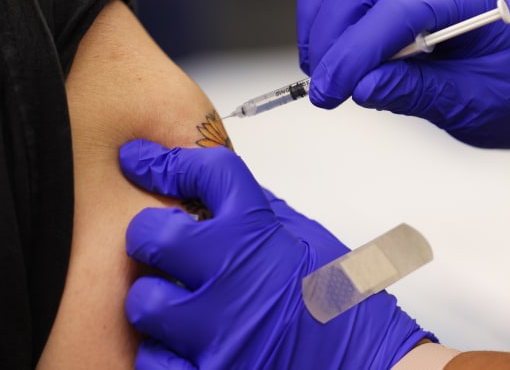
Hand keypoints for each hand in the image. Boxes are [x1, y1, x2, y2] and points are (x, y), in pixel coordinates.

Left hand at [120, 139, 431, 368]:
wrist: (370, 365)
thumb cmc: (343, 305)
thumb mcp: (307, 241)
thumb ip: (260, 212)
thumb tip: (215, 190)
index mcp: (263, 234)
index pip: (206, 174)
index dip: (164, 162)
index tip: (139, 159)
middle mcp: (236, 277)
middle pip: (151, 235)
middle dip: (150, 236)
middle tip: (161, 246)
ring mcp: (219, 332)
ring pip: (142, 302)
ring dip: (156, 302)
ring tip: (180, 307)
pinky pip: (151, 359)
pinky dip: (163, 353)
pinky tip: (185, 347)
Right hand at [297, 0, 509, 153]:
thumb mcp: (477, 105)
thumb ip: (418, 93)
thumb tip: (361, 87)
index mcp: (469, 1)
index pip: (395, 13)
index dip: (353, 53)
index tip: (329, 93)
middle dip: (328, 36)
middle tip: (324, 87)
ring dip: (318, 7)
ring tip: (318, 58)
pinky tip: (316, 9)